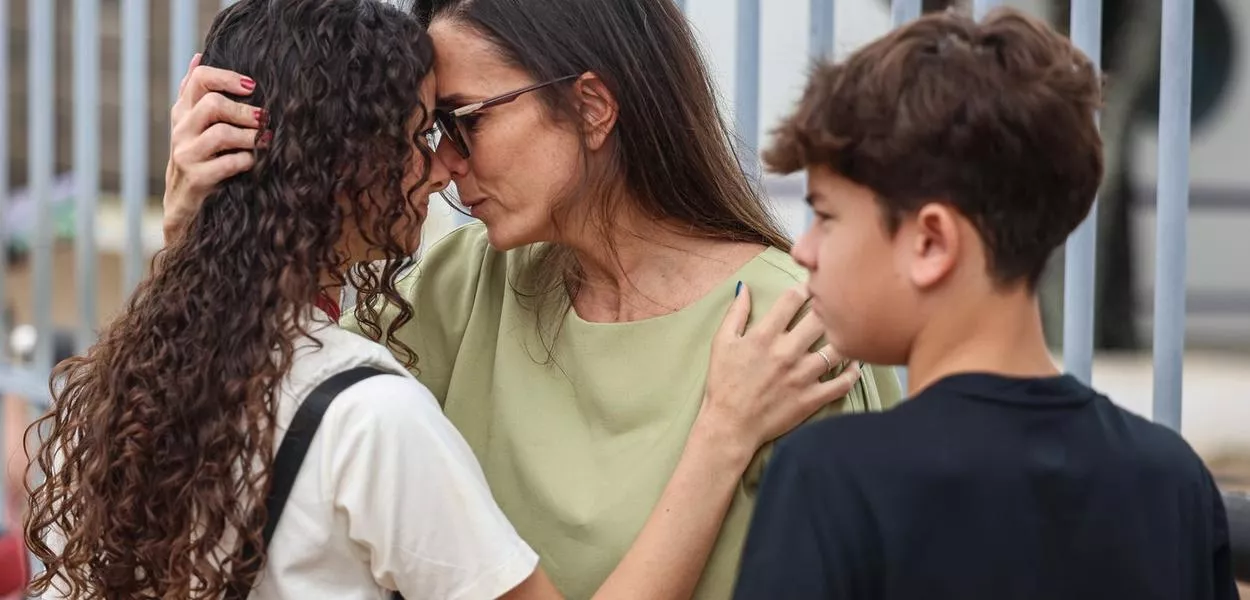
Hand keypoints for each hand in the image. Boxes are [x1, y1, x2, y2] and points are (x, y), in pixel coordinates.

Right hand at [163, 53, 263, 241]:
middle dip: (245, 110)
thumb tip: (198, 55)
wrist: (183, 207)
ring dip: (251, 137)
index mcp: (183, 113)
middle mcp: (181, 131)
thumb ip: (194, 93)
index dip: (227, 77)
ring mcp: (186, 155)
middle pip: (213, 104)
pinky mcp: (196, 179)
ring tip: (264, 141)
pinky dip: (247, 160)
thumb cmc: (199, 160)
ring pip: (222, 133)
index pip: (200, 79)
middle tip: (265, 117)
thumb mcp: (192, 126)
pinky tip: (254, 162)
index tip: (252, 85)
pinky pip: (228, 163)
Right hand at [698, 283, 860, 459]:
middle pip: (819, 318)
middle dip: (829, 306)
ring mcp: (802, 376)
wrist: (730, 426)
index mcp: (764, 336)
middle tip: (835, 304)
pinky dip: (853, 373)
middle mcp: (786, 352)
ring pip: (837, 348)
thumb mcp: (721, 343)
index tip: (811, 286)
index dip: (804, 288)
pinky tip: (854, 364)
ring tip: (849, 331)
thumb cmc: (723, 384)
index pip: (792, 300)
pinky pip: (842, 383)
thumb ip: (735, 314)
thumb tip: (745, 288)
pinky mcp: (811, 398)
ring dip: (845, 337)